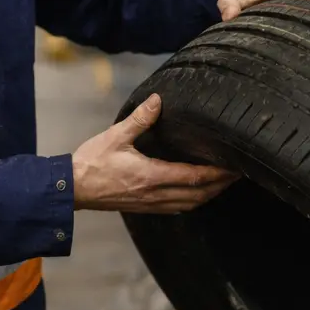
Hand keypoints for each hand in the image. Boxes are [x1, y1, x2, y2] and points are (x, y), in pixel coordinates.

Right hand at [70, 94, 237, 212]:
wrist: (71, 189)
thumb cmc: (91, 162)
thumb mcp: (116, 136)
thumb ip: (140, 119)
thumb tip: (158, 100)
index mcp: (151, 176)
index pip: (193, 176)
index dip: (217, 173)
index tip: (234, 167)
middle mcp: (155, 194)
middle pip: (198, 194)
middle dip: (220, 185)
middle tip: (238, 174)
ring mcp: (150, 204)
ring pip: (189, 204)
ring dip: (209, 195)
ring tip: (223, 183)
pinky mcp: (143, 207)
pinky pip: (176, 208)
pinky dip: (193, 201)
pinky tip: (196, 194)